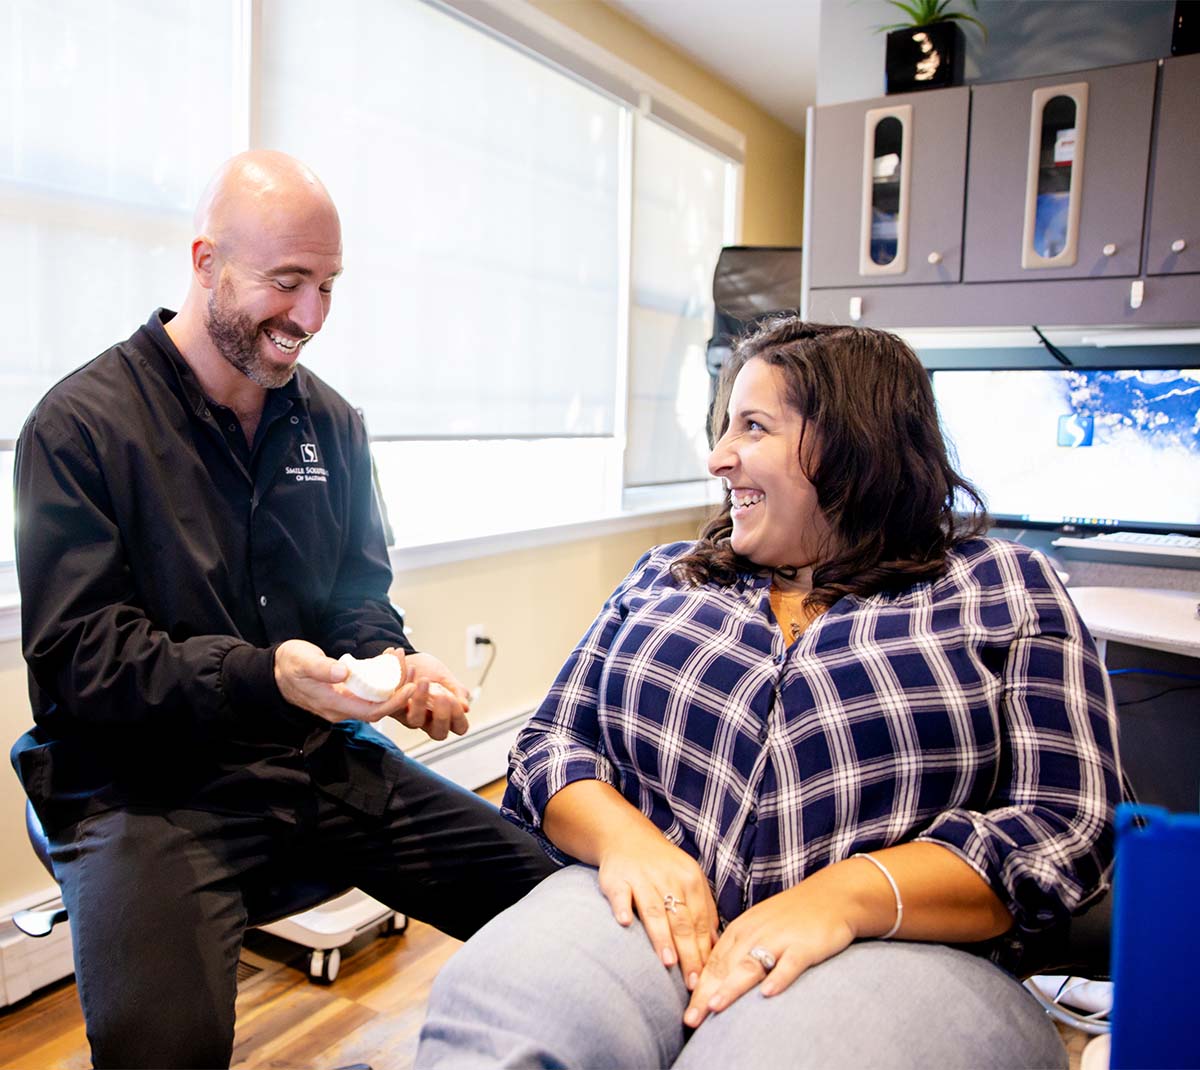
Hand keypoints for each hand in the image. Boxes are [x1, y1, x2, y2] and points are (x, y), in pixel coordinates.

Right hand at [274, 639, 407, 723]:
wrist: (274, 671)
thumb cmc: (288, 665)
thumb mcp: (302, 661)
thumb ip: (321, 668)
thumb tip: (343, 673)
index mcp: (332, 705)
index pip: (371, 711)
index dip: (393, 702)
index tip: (410, 687)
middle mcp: (340, 709)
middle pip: (378, 707)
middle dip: (398, 691)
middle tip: (411, 668)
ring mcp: (342, 704)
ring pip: (374, 700)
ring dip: (391, 684)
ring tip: (401, 660)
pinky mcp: (343, 695)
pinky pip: (367, 693)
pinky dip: (380, 680)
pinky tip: (387, 662)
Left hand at [390, 651, 470, 740]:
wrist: (409, 659)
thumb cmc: (430, 672)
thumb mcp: (447, 678)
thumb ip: (458, 691)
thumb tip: (465, 707)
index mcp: (447, 715)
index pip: (459, 727)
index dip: (459, 717)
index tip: (454, 699)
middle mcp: (429, 721)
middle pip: (438, 733)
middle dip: (442, 715)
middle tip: (441, 695)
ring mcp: (411, 717)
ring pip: (415, 721)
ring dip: (421, 701)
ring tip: (424, 681)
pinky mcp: (394, 708)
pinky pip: (398, 705)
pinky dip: (405, 687)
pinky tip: (412, 671)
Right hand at [597, 824, 719, 990]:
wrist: (628, 837)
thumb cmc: (663, 868)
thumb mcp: (689, 881)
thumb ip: (703, 911)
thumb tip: (716, 947)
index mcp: (691, 880)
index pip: (700, 922)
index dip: (704, 952)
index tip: (708, 980)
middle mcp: (668, 879)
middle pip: (682, 921)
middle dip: (689, 954)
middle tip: (693, 983)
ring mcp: (642, 878)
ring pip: (654, 910)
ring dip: (662, 936)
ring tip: (668, 962)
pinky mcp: (617, 878)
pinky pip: (620, 894)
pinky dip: (622, 907)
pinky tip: (625, 922)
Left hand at [682, 870, 856, 1027]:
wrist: (832, 896)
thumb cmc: (791, 917)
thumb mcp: (758, 927)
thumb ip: (738, 950)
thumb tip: (714, 980)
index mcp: (741, 929)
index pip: (713, 963)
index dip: (698, 988)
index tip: (687, 1013)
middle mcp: (755, 933)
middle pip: (725, 967)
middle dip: (706, 994)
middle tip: (691, 1019)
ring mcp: (779, 939)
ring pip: (751, 965)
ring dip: (732, 986)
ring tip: (716, 1006)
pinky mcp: (804, 945)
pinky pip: (790, 963)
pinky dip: (779, 977)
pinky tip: (768, 993)